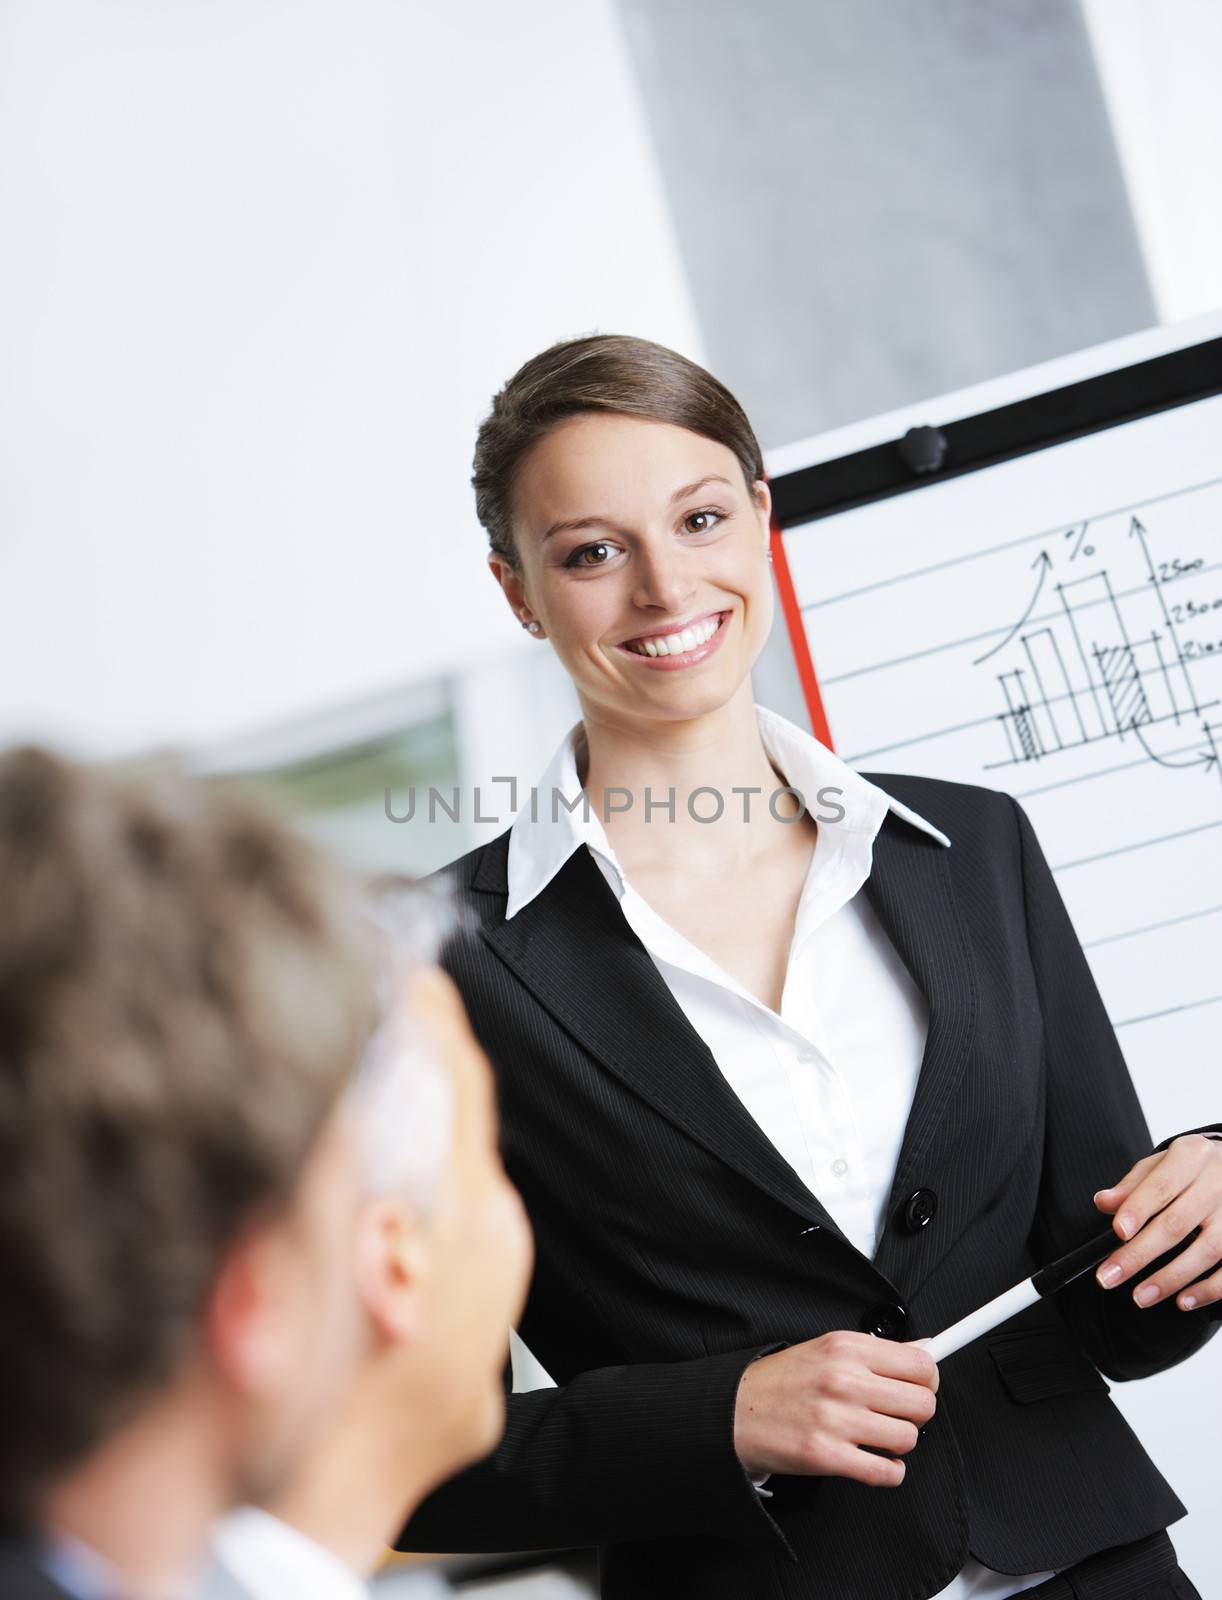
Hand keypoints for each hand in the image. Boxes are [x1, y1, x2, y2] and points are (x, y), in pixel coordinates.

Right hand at [733, 1331, 937, 1487]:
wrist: (733, 1412)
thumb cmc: (780, 1382)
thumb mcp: (826, 1349)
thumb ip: (876, 1352)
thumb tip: (922, 1349)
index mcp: (846, 1347)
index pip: (920, 1363)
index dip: (928, 1380)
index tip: (922, 1386)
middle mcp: (843, 1379)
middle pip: (923, 1403)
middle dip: (916, 1414)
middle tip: (898, 1414)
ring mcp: (836, 1419)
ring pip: (908, 1439)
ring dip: (898, 1444)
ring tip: (877, 1436)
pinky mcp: (827, 1456)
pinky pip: (886, 1473)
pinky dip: (888, 1472)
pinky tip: (873, 1460)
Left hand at [1093, 1133, 1221, 1310]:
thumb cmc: (1190, 1169)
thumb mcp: (1160, 1164)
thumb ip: (1132, 1186)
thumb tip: (1103, 1203)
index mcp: (1191, 1156)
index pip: (1161, 1185)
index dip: (1138, 1209)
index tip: (1118, 1232)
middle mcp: (1217, 1183)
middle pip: (1177, 1223)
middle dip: (1139, 1254)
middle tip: (1110, 1276)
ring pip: (1207, 1250)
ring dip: (1171, 1278)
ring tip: (1141, 1296)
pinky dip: (1207, 1289)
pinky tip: (1182, 1301)